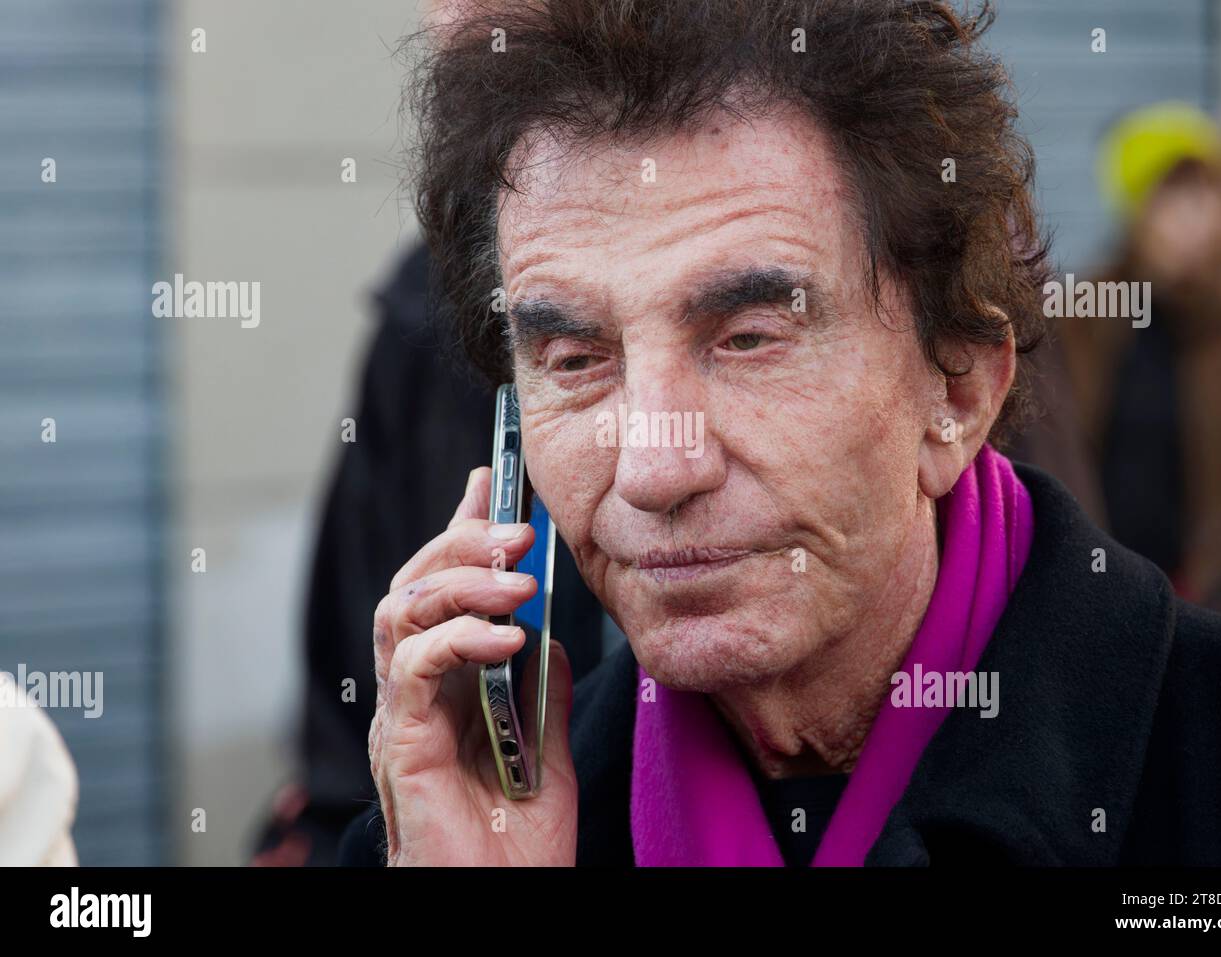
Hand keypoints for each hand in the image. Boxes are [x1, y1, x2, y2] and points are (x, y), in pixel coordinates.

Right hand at [368, 466, 576, 864]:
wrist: (503, 901)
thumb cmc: (517, 841)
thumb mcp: (546, 747)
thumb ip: (542, 689)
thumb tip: (548, 634)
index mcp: (445, 685)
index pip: (442, 589)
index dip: (460, 531)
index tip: (490, 482)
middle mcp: (413, 693)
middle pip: (412, 586)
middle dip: (462, 545)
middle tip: (518, 532)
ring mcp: (402, 717)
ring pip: (402, 613)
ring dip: (462, 584)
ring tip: (519, 585)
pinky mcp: (403, 746)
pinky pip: (413, 671)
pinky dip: (458, 640)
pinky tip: (506, 638)